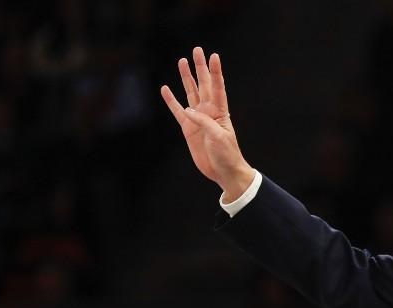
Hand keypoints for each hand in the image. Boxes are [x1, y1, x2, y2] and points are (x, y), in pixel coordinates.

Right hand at [160, 46, 254, 199]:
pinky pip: (177, 111)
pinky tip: (165, 89)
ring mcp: (198, 118)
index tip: (213, 55)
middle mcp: (209, 111)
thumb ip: (204, 122)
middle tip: (197, 50)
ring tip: (182, 61)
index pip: (217, 87)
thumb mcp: (219, 137)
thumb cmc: (227, 154)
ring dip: (186, 78)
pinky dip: (171, 100)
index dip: (215, 72)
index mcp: (220, 112)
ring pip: (190, 93)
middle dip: (200, 68)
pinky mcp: (188, 128)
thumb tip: (188, 110)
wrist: (223, 172)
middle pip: (203, 84)